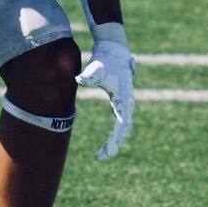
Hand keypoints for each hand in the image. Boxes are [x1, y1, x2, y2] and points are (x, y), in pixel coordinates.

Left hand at [76, 36, 134, 160]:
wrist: (113, 49)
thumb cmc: (105, 59)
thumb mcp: (96, 68)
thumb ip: (90, 76)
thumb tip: (80, 80)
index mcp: (124, 99)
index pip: (121, 126)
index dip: (114, 141)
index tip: (105, 152)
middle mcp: (127, 102)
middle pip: (123, 130)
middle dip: (114, 144)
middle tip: (102, 157)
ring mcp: (125, 102)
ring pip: (123, 127)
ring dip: (115, 140)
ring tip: (103, 153)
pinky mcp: (121, 99)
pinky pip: (120, 121)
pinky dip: (115, 133)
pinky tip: (108, 142)